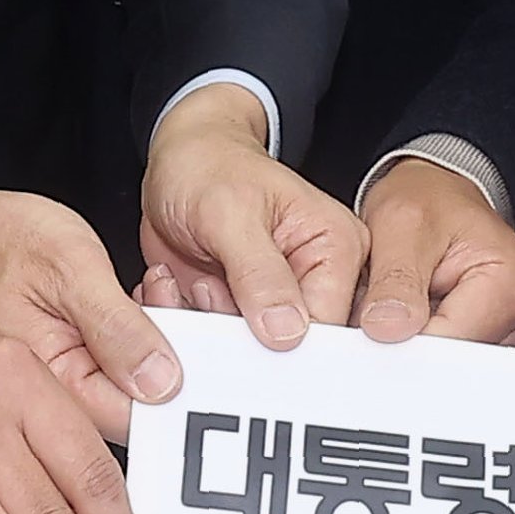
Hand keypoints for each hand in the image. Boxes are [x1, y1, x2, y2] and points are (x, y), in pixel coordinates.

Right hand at [0, 183, 176, 432]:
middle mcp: (62, 398)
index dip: (173, 375)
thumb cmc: (1, 244)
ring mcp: (74, 386)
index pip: (131, 415)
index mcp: (52, 384)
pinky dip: (150, 329)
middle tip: (163, 294)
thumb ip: (115, 328)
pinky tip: (142, 297)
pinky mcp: (85, 368)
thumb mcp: (70, 270)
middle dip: (173, 350)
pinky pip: (131, 365)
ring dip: (163, 337)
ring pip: (142, 383)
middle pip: (142, 406)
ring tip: (150, 288)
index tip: (186, 324)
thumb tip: (162, 382)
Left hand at [135, 86, 360, 347]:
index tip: (244, 334)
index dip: (288, 345)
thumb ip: (260, 273)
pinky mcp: (239, 314)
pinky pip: (213, 344)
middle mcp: (315, 281)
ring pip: (246, 351)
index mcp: (337, 250)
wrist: (178, 162)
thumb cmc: (211, 168)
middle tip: (206, 291)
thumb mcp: (230, 212)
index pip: (330, 325)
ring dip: (206, 326)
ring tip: (193, 281)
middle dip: (236, 333)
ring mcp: (275, 303)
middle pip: (291, 348)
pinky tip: (178, 286)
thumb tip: (288, 332)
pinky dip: (187, 323)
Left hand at [355, 158, 514, 345]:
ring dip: (417, 347)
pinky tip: (417, 319)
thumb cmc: (426, 200)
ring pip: (454, 368)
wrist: (439, 193)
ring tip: (402, 308)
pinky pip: (456, 362)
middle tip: (379, 312)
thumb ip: (395, 280)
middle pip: (459, 363)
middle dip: (409, 346)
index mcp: (514, 280)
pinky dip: (428, 346)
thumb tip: (388, 330)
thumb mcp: (401, 223)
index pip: (454, 342)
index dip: (403, 344)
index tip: (368, 331)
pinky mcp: (501, 340)